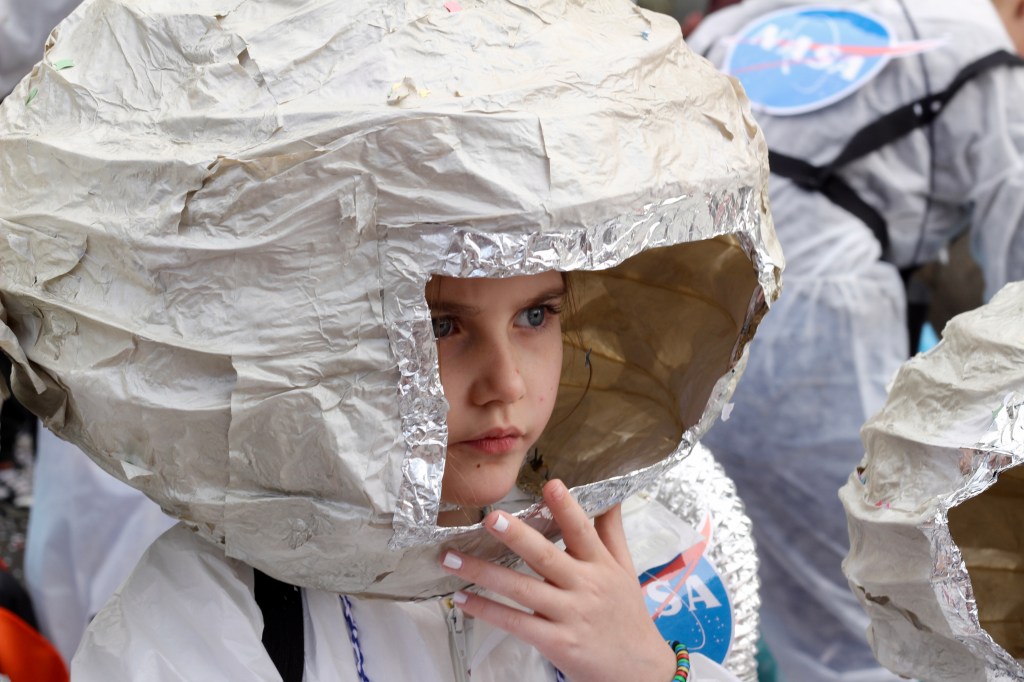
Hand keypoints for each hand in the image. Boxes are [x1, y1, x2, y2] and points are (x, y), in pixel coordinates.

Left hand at [439, 479, 676, 681]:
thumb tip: (611, 494)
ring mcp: (569, 615)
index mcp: (600, 565)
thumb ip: (612, 532)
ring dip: (483, 573)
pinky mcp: (557, 642)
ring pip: (522, 590)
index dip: (566, 508)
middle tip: (491, 518)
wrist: (640, 671)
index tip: (550, 485)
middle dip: (518, 536)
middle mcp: (585, 587)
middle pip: (546, 557)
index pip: (582, 531)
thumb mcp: (625, 570)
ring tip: (451, 558)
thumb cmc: (627, 616)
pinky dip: (487, 611)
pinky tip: (463, 599)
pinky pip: (516, 623)